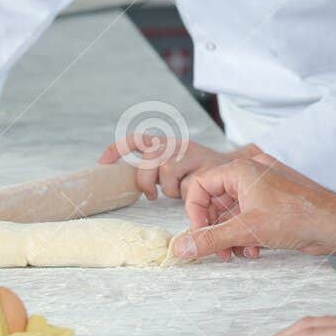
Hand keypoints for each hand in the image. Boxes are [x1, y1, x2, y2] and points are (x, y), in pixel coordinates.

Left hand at [98, 135, 250, 200]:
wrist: (234, 173)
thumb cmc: (196, 175)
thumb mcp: (172, 169)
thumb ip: (152, 172)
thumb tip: (123, 183)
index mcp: (165, 144)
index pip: (136, 140)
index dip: (117, 150)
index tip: (102, 163)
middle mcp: (177, 145)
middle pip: (150, 157)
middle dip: (145, 180)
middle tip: (151, 195)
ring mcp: (193, 153)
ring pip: (167, 170)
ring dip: (170, 189)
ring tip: (179, 194)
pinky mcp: (207, 164)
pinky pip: (188, 182)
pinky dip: (187, 193)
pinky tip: (193, 194)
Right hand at [173, 157, 335, 261]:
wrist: (334, 224)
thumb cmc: (298, 216)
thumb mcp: (247, 230)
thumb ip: (210, 239)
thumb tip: (181, 247)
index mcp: (240, 170)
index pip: (200, 186)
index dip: (195, 213)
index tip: (199, 236)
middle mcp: (249, 175)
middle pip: (214, 201)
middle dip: (214, 229)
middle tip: (218, 251)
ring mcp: (262, 189)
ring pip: (230, 213)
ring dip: (230, 236)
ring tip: (239, 253)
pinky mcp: (271, 203)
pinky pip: (246, 216)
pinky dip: (246, 234)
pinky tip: (255, 250)